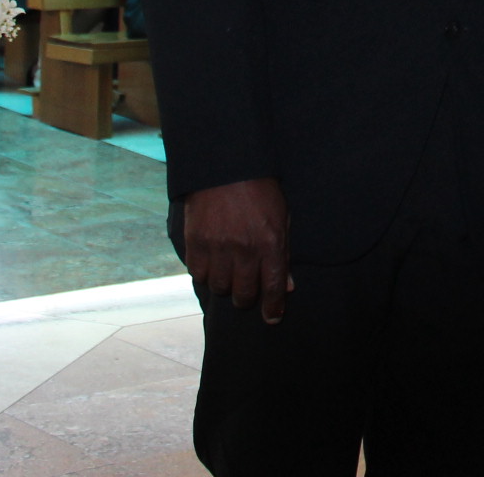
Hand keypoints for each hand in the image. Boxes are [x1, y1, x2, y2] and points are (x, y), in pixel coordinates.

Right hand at [184, 178, 290, 323]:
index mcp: (270, 242)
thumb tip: (288, 286)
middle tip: (247, 291)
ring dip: (225, 286)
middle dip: (247, 298)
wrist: (226, 164)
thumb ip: (284, 252)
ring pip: (219, 288)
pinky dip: (205, 273)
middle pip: (243, 295)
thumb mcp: (282, 217)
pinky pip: (198, 274)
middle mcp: (244, 249)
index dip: (273, 308)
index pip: (273, 287)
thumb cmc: (260, 189)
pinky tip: (212, 263)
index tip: (272, 318)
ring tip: (228, 273)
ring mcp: (217, 247)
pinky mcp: (195, 242)